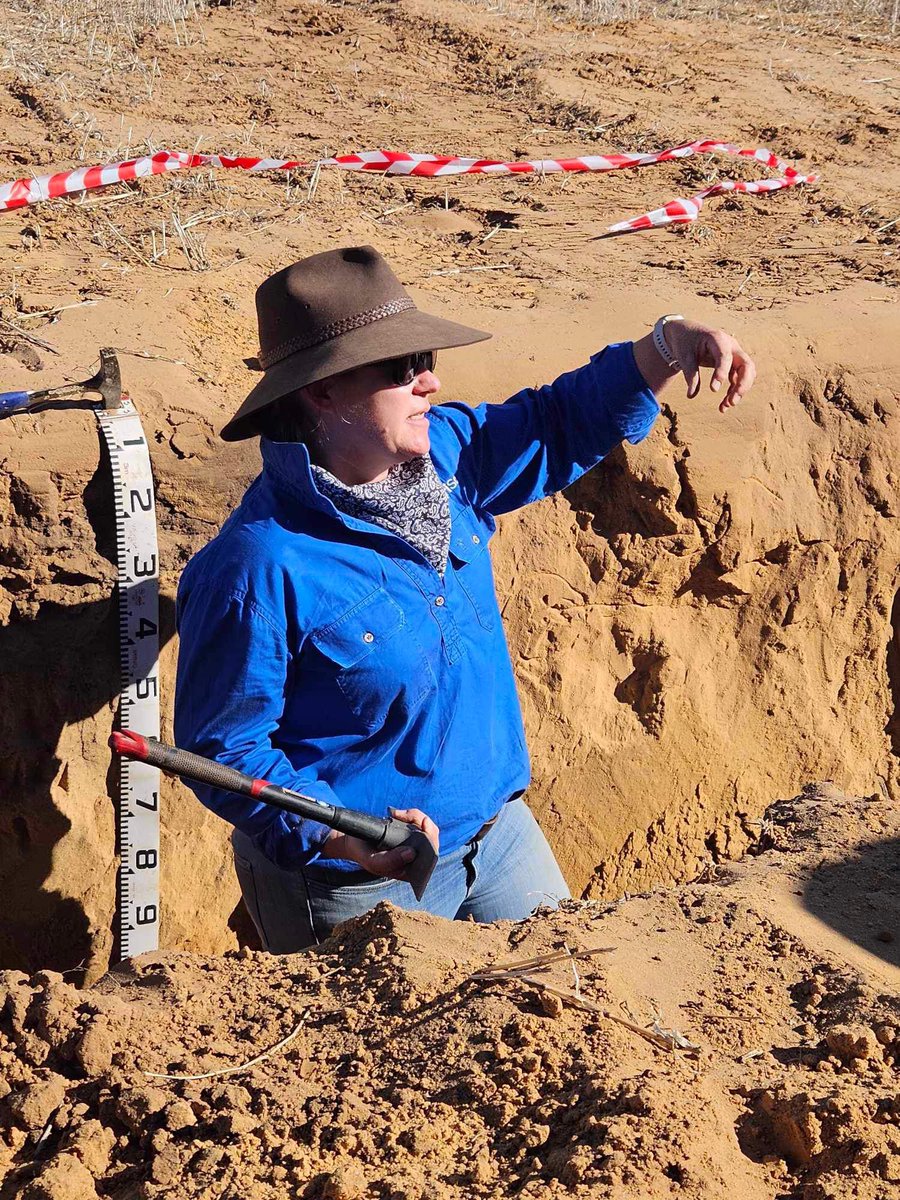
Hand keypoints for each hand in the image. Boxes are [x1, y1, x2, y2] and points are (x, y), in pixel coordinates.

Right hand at [320, 807, 439, 880]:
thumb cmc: (365, 855)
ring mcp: (414, 844)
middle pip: (433, 841)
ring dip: (415, 816)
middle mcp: (415, 858)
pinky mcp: (410, 831)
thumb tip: (412, 854)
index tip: (424, 827)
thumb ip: (389, 861)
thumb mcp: (373, 861)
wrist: (354, 842)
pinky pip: (419, 820)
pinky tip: (395, 813)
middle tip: (408, 814)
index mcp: (410, 871)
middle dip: (424, 824)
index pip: (430, 860)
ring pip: (427, 827)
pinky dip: (410, 814)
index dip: (432, 843)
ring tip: (396, 814)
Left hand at [662, 319, 756, 411]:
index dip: (721, 373)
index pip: (725, 356)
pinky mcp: (733, 363)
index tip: (713, 390)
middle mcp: (731, 346)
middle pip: (746, 365)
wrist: (687, 332)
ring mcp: (734, 354)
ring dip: (739, 391)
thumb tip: (691, 395)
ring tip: (725, 407)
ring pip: (746, 374)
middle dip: (742, 384)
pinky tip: (723, 405)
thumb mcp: (684, 356)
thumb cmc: (685, 342)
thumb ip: (690, 374)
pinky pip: (738, 378)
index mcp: (717, 338)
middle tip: (731, 402)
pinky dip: (733, 391)